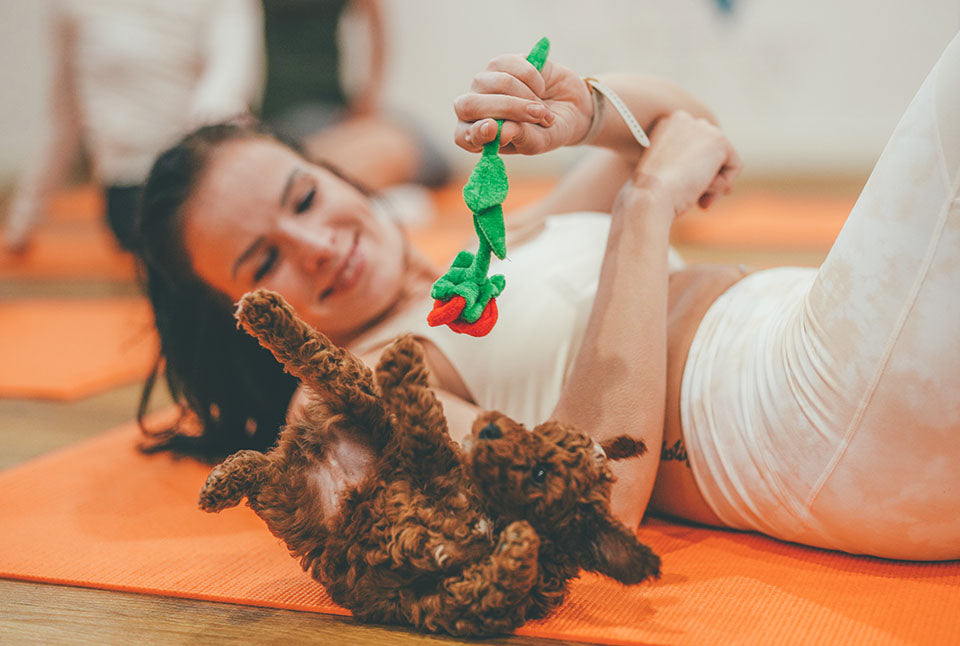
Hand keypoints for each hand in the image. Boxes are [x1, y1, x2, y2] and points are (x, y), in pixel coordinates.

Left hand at [453, 54, 592, 154]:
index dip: (475, 132)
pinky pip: (514, 66)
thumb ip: (522, 139)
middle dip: (507, 108)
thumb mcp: (540, 142)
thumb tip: (502, 132)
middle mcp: (475, 109)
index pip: (463, 135)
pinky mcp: (501, 63)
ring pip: (499, 84)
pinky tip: (540, 89)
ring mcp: (485, 83)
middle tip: (537, 114)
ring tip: (543, 110)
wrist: (570, 107)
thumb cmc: (549, 132)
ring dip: (528, 97)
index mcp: (477, 136)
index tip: (492, 129)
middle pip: (471, 104)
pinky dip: (534, 79)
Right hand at [633, 110, 741, 216]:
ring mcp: (702, 127)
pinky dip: (723, 185)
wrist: (650, 196)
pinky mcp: (718, 140)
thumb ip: (683, 163)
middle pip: (711, 151)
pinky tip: (703, 191)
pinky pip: (735, 166)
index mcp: (666, 123)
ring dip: (714, 183)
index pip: (696, 147)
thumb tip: (714, 172)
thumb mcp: (663, 172)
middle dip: (708, 176)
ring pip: (723, 159)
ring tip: (697, 198)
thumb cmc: (651, 192)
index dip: (693, 172)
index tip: (683, 189)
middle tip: (697, 199)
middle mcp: (684, 118)